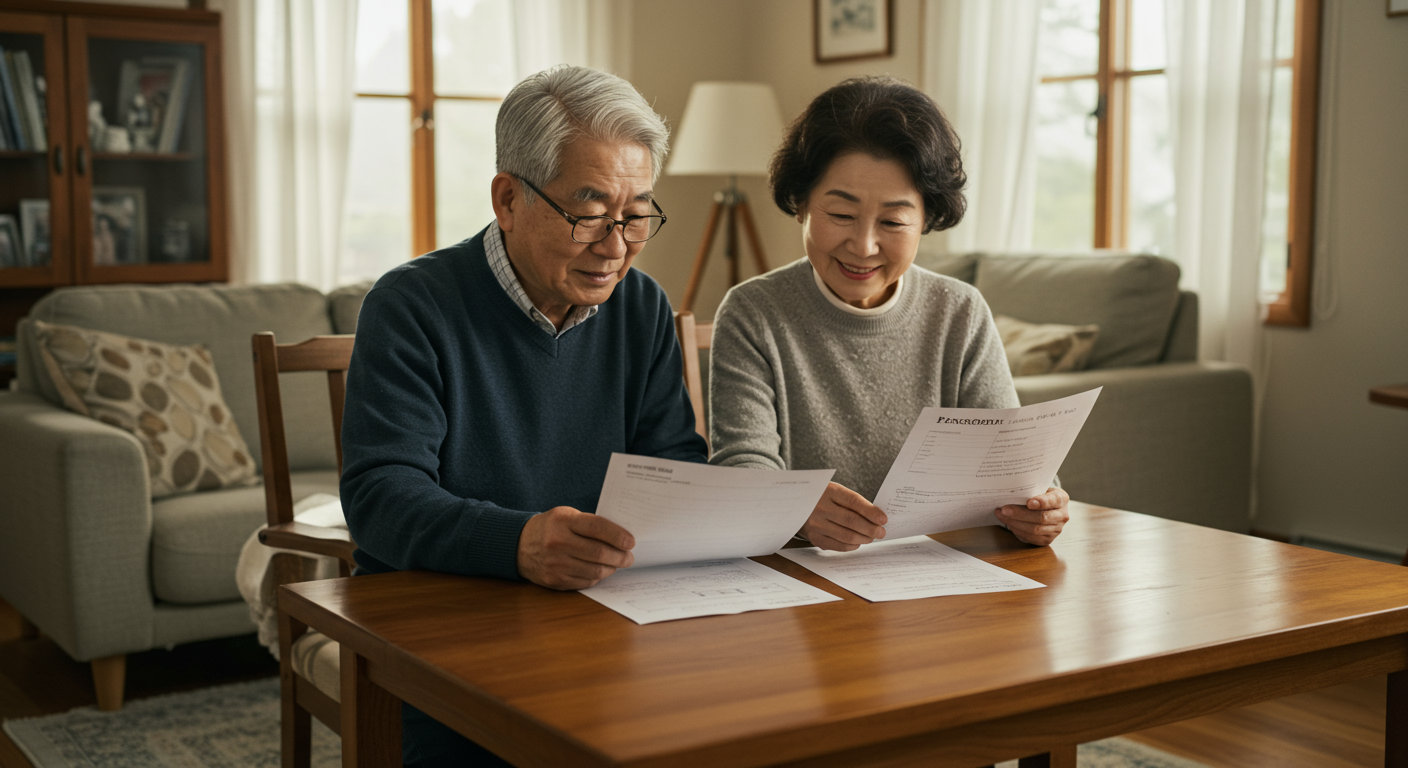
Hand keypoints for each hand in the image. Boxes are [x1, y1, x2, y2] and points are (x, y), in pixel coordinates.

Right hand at [517, 507, 634, 589]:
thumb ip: (590, 524)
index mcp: (562, 521)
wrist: (518, 545)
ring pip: (595, 570)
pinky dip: (596, 577)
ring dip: (611, 569)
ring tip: (616, 564)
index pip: (597, 528)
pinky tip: (599, 570)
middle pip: (599, 553)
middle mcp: (557, 542)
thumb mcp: (566, 516)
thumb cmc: (550, 528)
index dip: (617, 536)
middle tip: (629, 557)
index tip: (631, 542)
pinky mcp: (554, 580)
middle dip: (620, 557)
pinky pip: (585, 581)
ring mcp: (555, 564)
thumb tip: (621, 538)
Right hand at [802, 482, 887, 551]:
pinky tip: (858, 541)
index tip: (883, 519)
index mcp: (829, 492)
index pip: (854, 502)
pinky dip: (852, 545)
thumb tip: (876, 517)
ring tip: (872, 537)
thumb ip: (853, 502)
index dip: (871, 512)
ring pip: (847, 536)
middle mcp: (821, 508)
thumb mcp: (835, 492)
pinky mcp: (815, 537)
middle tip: (881, 532)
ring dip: (864, 538)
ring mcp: (817, 524)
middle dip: (871, 528)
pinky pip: (838, 545)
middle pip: (852, 521)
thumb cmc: (822, 498)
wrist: (796, 505)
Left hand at [995, 487, 1069, 546]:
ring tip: (1002, 515)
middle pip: (1042, 518)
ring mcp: (1056, 529)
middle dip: (1020, 514)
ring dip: (1015, 523)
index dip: (1042, 502)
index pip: (1053, 500)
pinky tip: (1009, 524)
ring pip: (1035, 529)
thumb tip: (1009, 494)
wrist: (1045, 508)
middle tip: (1004, 509)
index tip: (1028, 502)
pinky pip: (1031, 538)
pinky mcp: (1048, 540)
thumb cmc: (1039, 495)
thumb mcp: (1038, 489)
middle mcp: (1062, 515)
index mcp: (1061, 498)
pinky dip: (1017, 531)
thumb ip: (1029, 491)